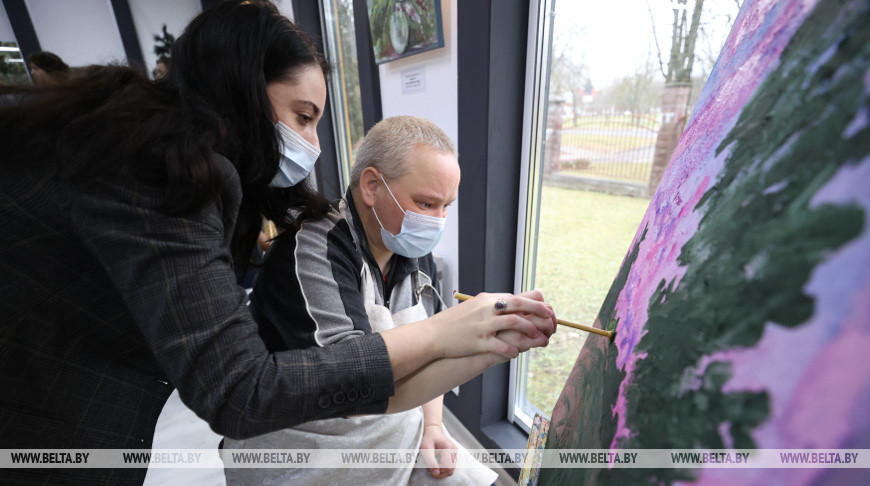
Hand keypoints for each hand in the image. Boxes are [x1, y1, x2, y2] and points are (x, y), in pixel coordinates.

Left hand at [420, 425, 456, 478]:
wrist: (433, 430)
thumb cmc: (428, 439)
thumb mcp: (426, 449)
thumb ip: (431, 461)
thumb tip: (436, 473)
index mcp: (448, 448)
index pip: (447, 468)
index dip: (438, 472)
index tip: (429, 471)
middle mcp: (454, 450)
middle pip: (451, 470)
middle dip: (441, 473)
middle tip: (431, 470)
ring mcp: (455, 451)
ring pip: (452, 469)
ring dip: (442, 471)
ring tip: (433, 466)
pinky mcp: (454, 453)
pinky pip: (451, 465)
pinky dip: (444, 467)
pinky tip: (437, 463)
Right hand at [425, 291, 556, 359]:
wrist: (433, 335)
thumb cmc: (455, 323)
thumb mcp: (475, 307)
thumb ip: (494, 305)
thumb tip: (513, 304)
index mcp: (488, 299)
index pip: (517, 296)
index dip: (535, 303)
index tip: (546, 310)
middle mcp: (487, 309)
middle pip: (519, 304)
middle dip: (539, 311)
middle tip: (551, 319)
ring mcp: (483, 324)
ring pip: (513, 322)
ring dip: (529, 330)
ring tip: (538, 338)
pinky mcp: (478, 341)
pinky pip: (500, 345)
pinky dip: (511, 350)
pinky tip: (516, 354)